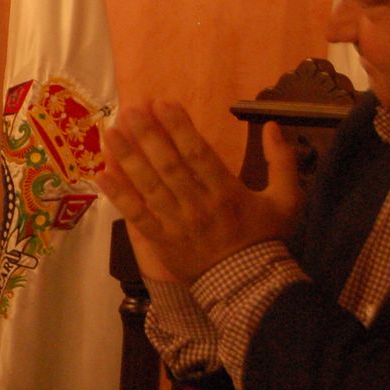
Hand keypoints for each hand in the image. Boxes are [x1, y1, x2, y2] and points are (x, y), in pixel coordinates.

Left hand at [98, 101, 300, 283]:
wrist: (251, 286)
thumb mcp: (287, 199)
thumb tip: (271, 124)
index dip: (179, 127)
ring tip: (110, 133)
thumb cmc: (265, 237)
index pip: (199, 153)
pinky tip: (102, 175)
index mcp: (227, 191)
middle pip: (169, 165)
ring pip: (149, 186)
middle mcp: (199, 204)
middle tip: (129, 110)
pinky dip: (119, 195)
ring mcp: (177, 223)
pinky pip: (137, 215)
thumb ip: (281, 161)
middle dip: (148, 135)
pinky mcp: (162, 240)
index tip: (162, 104)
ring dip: (128, 158)